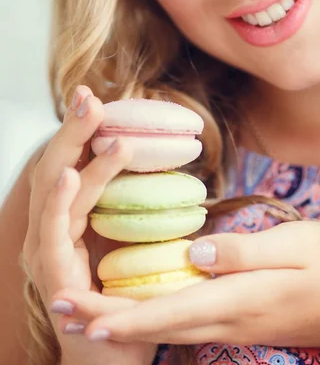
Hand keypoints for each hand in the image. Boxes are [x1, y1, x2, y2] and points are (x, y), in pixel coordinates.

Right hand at [22, 86, 156, 364]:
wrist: (111, 356)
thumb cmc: (124, 294)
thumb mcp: (128, 240)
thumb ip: (131, 206)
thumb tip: (159, 167)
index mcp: (69, 217)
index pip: (72, 163)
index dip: (81, 129)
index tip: (95, 95)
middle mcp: (52, 228)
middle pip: (58, 167)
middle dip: (73, 129)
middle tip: (89, 94)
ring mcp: (47, 251)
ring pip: (56, 193)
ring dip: (76, 154)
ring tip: (95, 120)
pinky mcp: (52, 276)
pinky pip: (53, 233)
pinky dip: (59, 202)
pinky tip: (70, 175)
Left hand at [56, 221, 319, 352]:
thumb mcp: (295, 247)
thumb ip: (246, 250)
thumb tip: (198, 251)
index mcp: (239, 297)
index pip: (174, 309)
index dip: (130, 318)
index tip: (90, 320)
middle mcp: (226, 316)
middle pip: (158, 323)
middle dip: (109, 321)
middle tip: (64, 311)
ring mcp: (228, 322)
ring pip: (165, 326)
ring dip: (122, 321)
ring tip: (83, 313)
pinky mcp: (232, 318)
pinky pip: (181, 321)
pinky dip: (148, 317)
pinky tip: (131, 309)